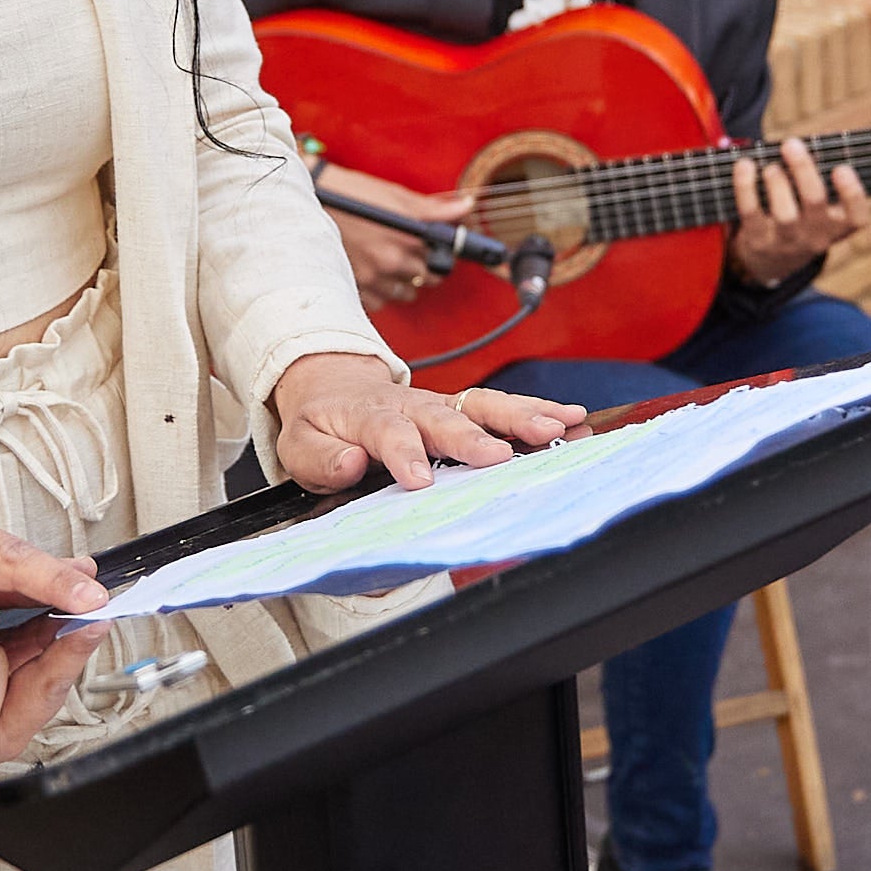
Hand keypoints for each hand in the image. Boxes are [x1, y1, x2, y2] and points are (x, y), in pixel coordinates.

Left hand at [267, 350, 582, 494]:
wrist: (334, 389)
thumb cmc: (321, 427)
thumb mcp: (300, 446)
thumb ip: (321, 459)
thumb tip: (350, 463)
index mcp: (368, 417)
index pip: (388, 433)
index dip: (405, 455)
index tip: (420, 481)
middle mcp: (412, 406)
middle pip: (446, 416)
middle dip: (474, 436)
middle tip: (500, 456)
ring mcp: (441, 404)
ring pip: (482, 404)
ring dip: (520, 415)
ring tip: (557, 426)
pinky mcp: (463, 409)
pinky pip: (501, 407)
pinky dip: (537, 410)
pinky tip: (571, 418)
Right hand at [315, 162, 477, 308]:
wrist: (307, 203)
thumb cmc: (353, 195)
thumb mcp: (395, 196)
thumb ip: (433, 209)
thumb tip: (466, 208)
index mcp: (409, 236)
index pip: (443, 260)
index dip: (442, 255)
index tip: (437, 251)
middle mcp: (393, 260)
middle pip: (427, 280)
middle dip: (422, 268)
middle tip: (408, 252)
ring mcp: (373, 278)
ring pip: (405, 293)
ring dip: (402, 281)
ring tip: (387, 261)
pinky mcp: (354, 289)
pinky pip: (381, 301)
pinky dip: (380, 290)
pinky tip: (371, 272)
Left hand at [727, 135, 868, 284]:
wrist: (770, 261)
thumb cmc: (800, 218)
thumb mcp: (818, 210)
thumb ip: (819, 178)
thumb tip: (814, 139)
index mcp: (837, 226)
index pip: (856, 218)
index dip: (852, 193)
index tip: (841, 168)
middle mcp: (816, 237)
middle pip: (815, 202)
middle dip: (803, 169)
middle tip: (791, 144)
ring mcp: (787, 241)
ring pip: (785, 213)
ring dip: (777, 182)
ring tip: (770, 166)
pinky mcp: (758, 241)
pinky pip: (751, 212)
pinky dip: (746, 186)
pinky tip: (744, 166)